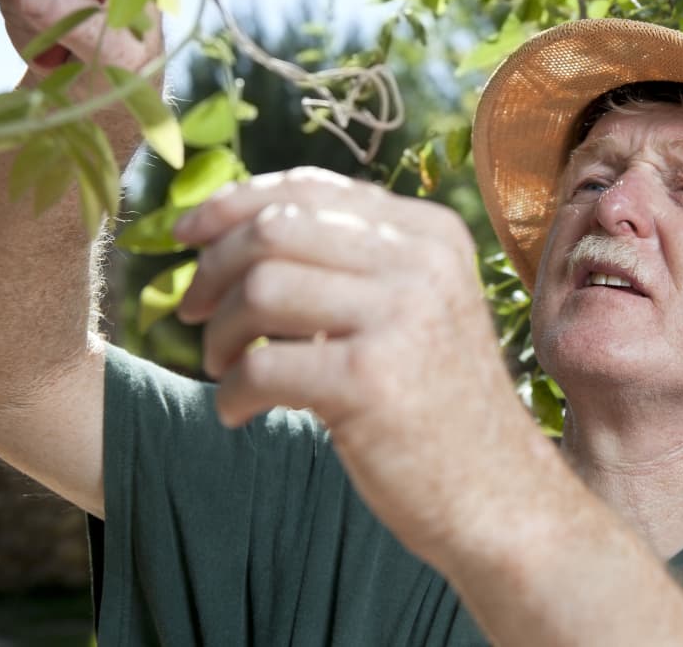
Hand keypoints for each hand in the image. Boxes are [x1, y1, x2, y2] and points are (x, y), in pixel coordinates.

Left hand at [173, 167, 547, 562]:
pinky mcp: (370, 380)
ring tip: (224, 368)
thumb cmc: (437, 404)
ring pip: (260, 288)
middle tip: (191, 312)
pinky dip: (232, 391)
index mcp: (431, 233)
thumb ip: (351, 260)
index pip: (310, 187)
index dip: (232, 205)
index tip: (186, 234)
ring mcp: (401, 318)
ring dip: (219, 332)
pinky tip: (242, 412)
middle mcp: (422, 263)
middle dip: (213, 269)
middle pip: (274, 229)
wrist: (497, 494)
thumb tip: (232, 227)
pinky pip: (260, 364)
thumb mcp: (415, 307)